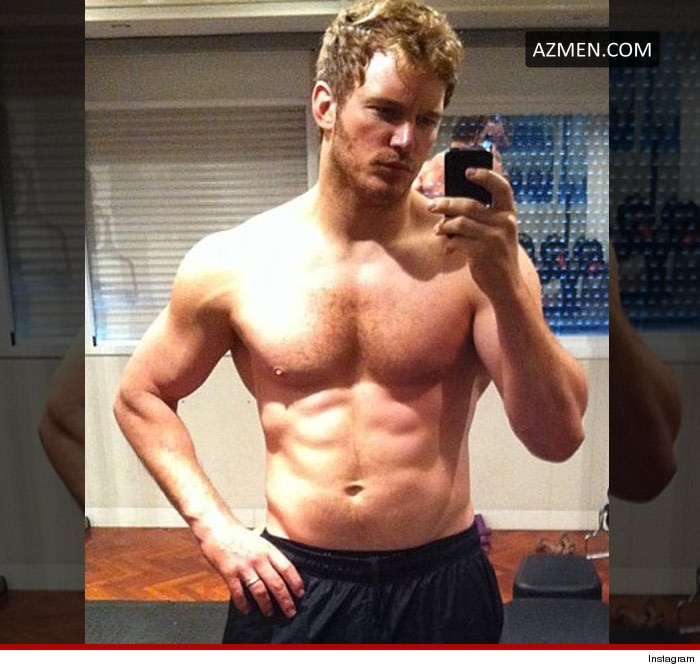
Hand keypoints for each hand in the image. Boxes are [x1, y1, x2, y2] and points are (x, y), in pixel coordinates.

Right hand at [198, 521, 304, 617]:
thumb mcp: (259, 541)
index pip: (287, 568)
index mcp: (268, 549)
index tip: (300, 594)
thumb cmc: (238, 535)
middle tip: (290, 612)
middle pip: (276, 583)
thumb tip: (282, 572)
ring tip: (269, 612)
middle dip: (285, 600)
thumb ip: (269, 555)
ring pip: (260, 591)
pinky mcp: (229, 573)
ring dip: (266, 605)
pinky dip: (243, 604)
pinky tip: (247, 610)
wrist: (217, 528)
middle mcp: (258, 558)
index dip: (295, 582)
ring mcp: (244, 566)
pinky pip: (238, 593)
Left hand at [429, 168, 519, 302]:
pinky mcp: (482, 253)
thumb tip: (451, 204)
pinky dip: (448, 243)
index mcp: (509, 214)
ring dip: (444, 226)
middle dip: (446, 204)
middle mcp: (504, 223)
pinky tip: (447, 248)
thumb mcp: (498, 233)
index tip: (468, 171)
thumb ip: (483, 218)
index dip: (486, 176)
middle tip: (431, 206)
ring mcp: (494, 238)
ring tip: (438, 231)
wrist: (506, 286)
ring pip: (459, 223)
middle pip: (469, 205)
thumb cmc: (496, 256)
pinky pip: (456, 241)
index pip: (502, 187)